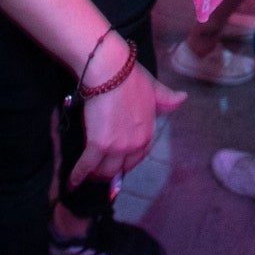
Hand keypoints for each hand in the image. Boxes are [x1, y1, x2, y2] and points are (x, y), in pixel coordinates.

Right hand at [70, 65, 186, 186]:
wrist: (111, 71)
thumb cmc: (130, 76)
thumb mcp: (154, 87)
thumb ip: (166, 98)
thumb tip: (182, 98)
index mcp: (147, 131)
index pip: (139, 156)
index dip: (127, 162)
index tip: (119, 164)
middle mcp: (134, 144)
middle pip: (121, 167)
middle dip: (110, 172)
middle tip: (99, 172)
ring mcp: (117, 146)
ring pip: (105, 170)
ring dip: (95, 174)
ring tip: (86, 174)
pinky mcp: (98, 144)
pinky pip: (87, 166)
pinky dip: (78, 176)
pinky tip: (72, 182)